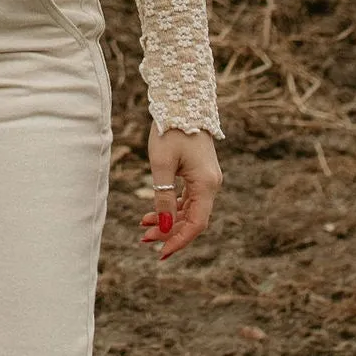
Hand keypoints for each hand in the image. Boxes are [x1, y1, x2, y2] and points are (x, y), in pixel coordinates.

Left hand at [141, 128, 218, 261]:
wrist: (182, 102)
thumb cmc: (170, 131)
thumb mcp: (162, 166)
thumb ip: (164, 198)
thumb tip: (165, 228)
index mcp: (206, 184)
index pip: (196, 224)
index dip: (179, 240)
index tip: (161, 253)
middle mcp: (211, 184)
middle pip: (193, 219)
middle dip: (170, 232)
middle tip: (144, 240)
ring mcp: (206, 178)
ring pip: (189, 209)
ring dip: (169, 220)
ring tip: (144, 227)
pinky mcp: (199, 172)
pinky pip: (188, 198)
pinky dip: (172, 207)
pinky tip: (153, 212)